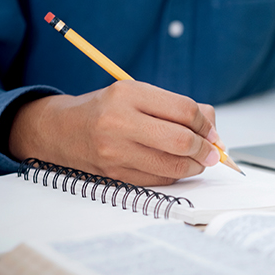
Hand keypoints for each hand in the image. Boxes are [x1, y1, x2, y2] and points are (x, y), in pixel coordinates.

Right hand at [9, 80, 220, 185]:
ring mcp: (116, 152)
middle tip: (212, 151)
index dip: (205, 124)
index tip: (211, 131)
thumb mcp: (137, 94)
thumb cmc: (106, 110)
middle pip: (181, 141)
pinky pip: (159, 180)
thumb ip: (176, 106)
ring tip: (198, 161)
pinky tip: (175, 167)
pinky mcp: (116, 175)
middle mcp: (119, 122)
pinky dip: (174, 175)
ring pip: (172, 166)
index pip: (184, 110)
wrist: (62, 131)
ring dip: (194, 166)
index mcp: (128, 94)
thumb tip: (212, 126)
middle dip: (204, 149)